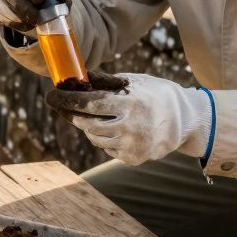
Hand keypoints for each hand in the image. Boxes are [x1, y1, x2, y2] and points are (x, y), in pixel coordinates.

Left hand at [45, 72, 212, 165]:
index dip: (67, 100)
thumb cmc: (155, 95)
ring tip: (91, 114)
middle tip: (59, 105)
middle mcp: (130, 127)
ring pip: (94, 137)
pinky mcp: (132, 158)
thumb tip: (76, 78)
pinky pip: (106, 147)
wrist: (185, 121)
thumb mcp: (134, 82)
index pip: (89, 104)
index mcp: (130, 104)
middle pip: (86, 123)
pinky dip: (103, 137)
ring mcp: (131, 145)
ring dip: (87, 125)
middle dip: (70, 113)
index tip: (51, 96)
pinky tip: (112, 127)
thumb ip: (105, 82)